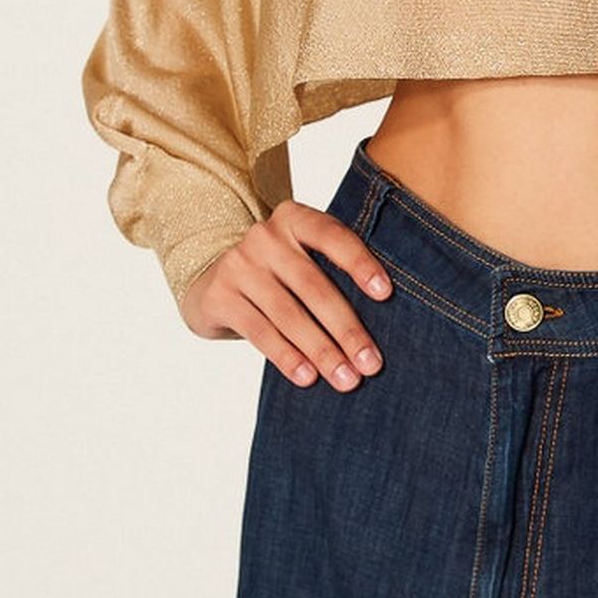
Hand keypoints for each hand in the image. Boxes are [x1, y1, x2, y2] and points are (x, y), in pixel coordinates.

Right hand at [180, 198, 393, 392]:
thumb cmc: (277, 272)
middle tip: (371, 363)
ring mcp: (239, 265)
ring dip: (321, 351)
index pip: (333, 236)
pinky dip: (287, 357)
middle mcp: (265, 237)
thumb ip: (331, 272)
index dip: (360, 263)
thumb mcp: (301, 256)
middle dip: (346, 328)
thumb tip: (383, 321)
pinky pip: (261, 332)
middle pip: (314, 286)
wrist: (212, 279)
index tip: (385, 293)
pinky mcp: (220, 296)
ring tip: (346, 379)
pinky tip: (307, 377)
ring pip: (289, 315)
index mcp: (294, 218)